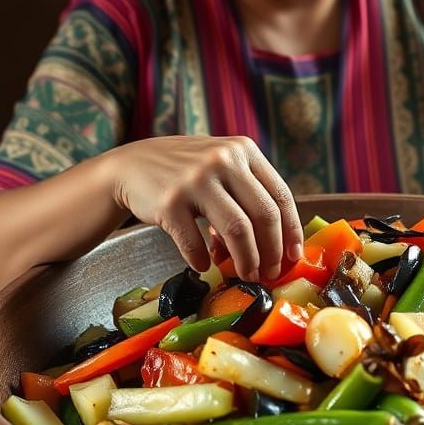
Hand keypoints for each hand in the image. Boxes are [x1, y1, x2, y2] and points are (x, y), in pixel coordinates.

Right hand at [107, 135, 302, 282]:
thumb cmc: (185, 174)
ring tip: (245, 274)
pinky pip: (195, 243)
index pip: (280, 195)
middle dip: (272, 252)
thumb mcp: (221, 168)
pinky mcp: (169, 201)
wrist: (129, 167)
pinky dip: (202, 261)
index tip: (294, 256)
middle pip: (264, 215)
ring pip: (238, 230)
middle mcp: (222, 159)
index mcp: (243, 150)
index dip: (291, 231)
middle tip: (269, 274)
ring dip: (245, 260)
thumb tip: (275, 248)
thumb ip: (247, 196)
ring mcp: (195, 179)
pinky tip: (203, 265)